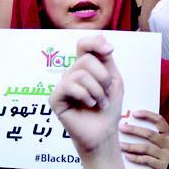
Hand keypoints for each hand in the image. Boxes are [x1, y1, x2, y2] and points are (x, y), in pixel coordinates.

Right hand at [51, 35, 123, 156]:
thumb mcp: (113, 79)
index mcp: (84, 68)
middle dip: (103, 77)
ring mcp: (62, 86)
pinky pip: (69, 86)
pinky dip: (85, 96)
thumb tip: (100, 35)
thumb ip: (105, 58)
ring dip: (97, 90)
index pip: (83, 45)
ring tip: (99, 102)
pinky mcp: (55, 99)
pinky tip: (89, 105)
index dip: (95, 43)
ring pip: (80, 73)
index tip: (109, 51)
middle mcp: (71, 74)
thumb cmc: (109, 108)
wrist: (105, 133)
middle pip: (86, 60)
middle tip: (106, 93)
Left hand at [119, 110, 168, 168]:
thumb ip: (153, 137)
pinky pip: (146, 160)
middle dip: (134, 130)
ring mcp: (166, 156)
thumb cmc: (165, 157)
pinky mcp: (163, 167)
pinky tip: (127, 156)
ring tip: (120, 144)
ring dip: (131, 146)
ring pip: (146, 147)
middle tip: (121, 128)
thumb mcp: (163, 145)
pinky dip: (136, 158)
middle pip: (149, 134)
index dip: (147, 115)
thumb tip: (133, 126)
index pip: (159, 121)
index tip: (134, 113)